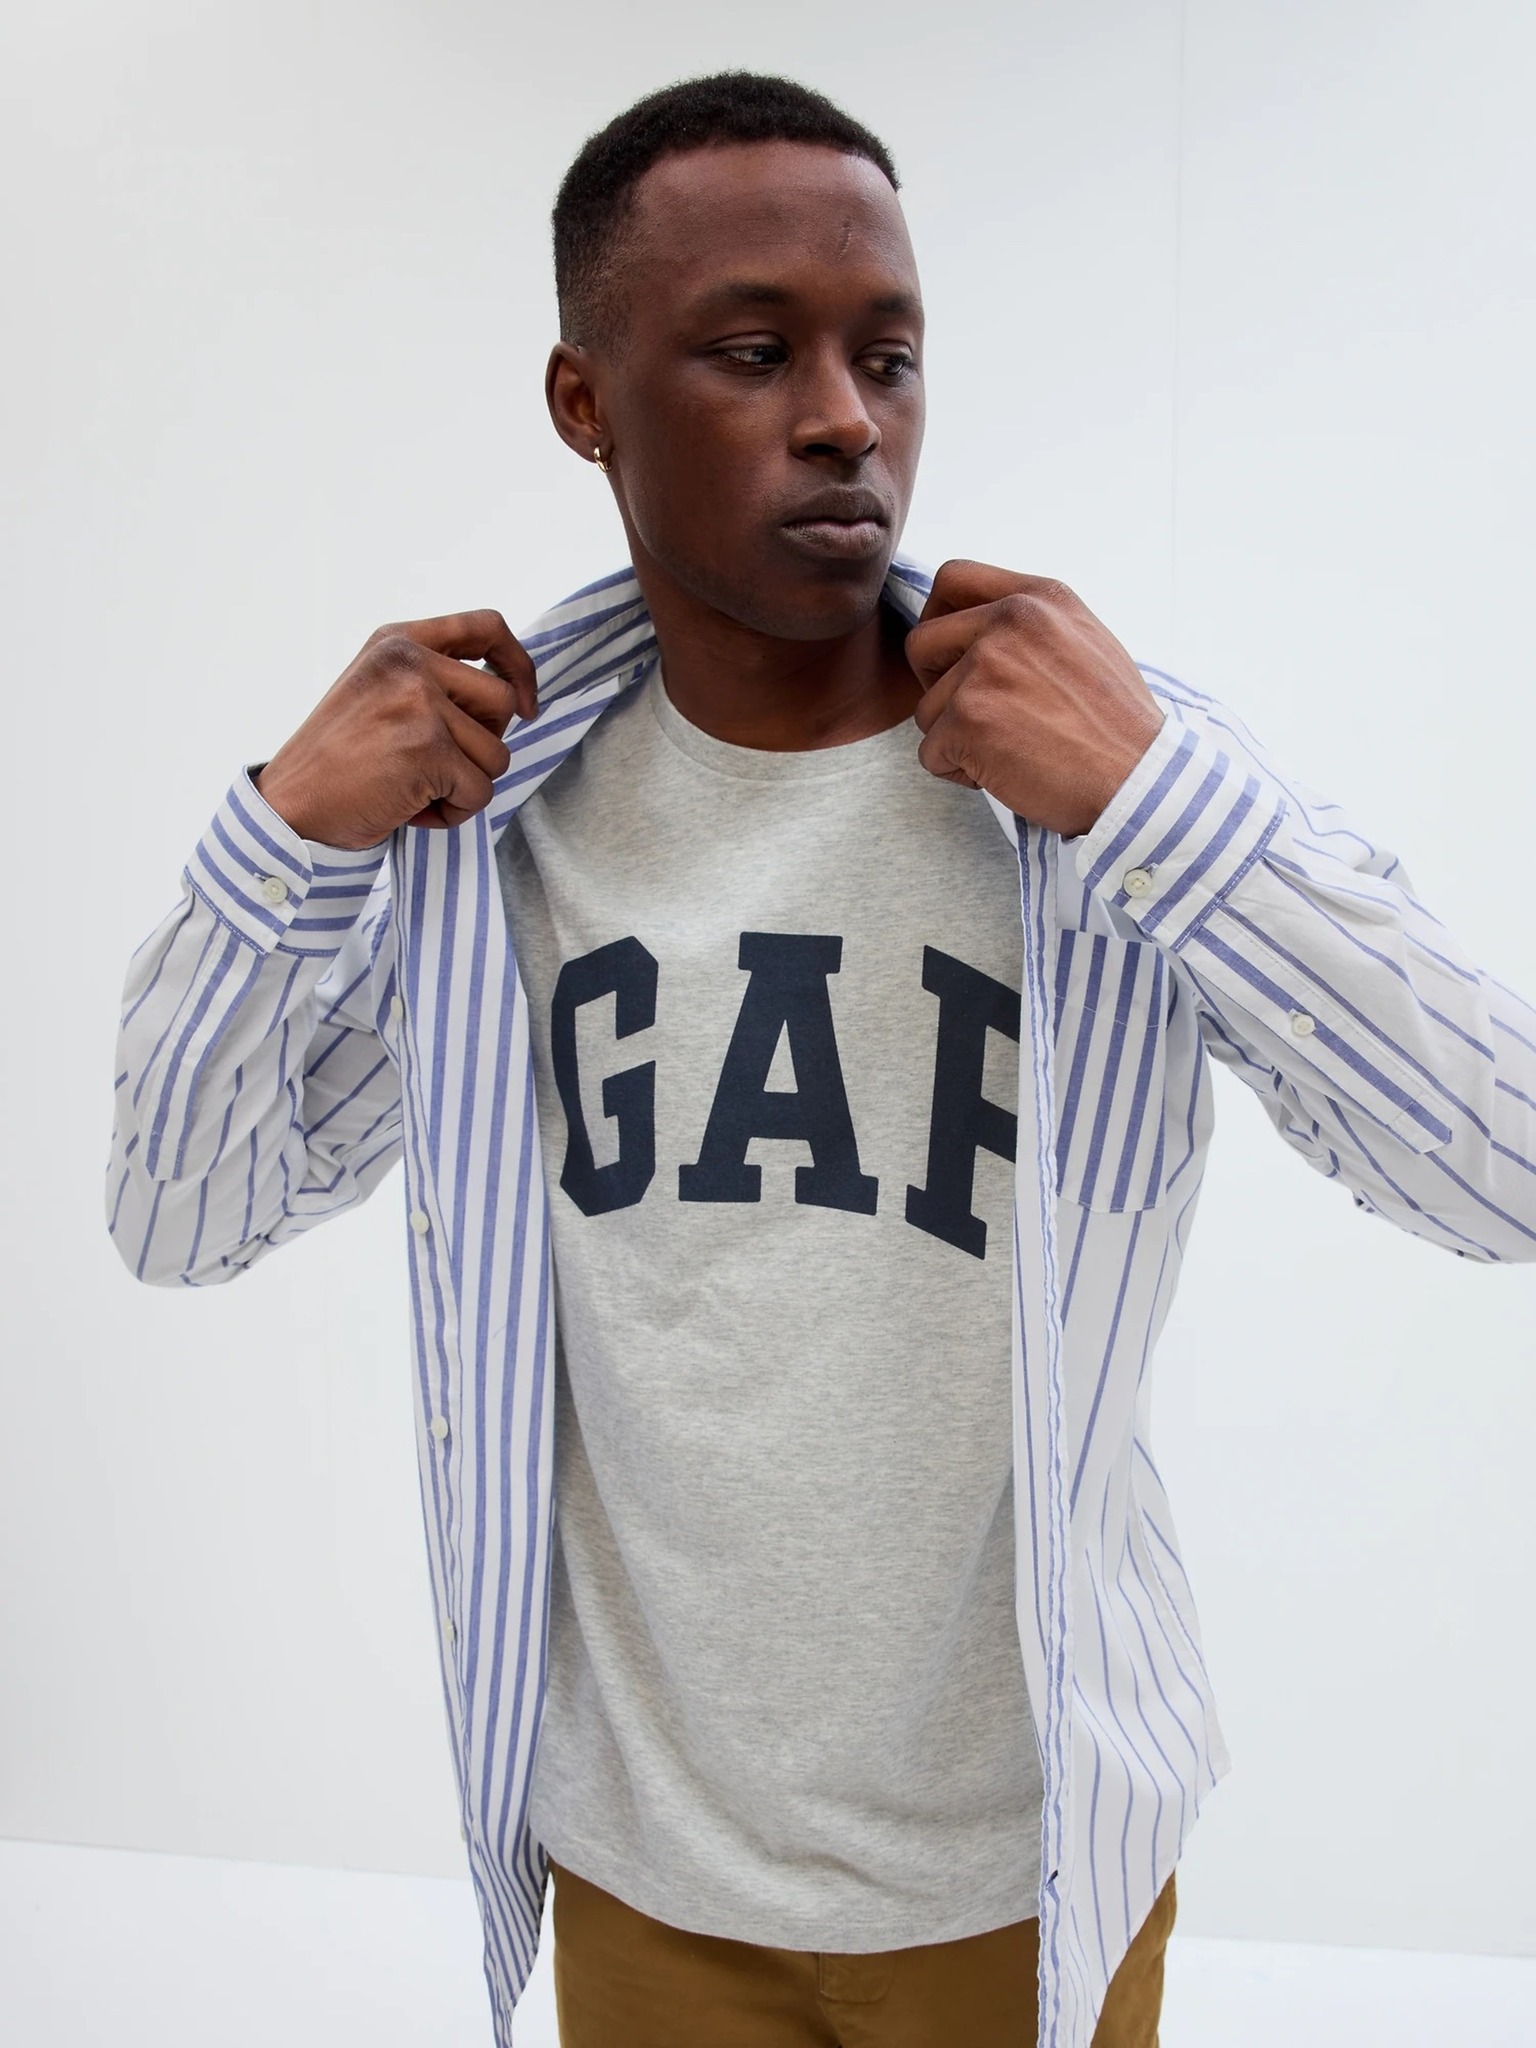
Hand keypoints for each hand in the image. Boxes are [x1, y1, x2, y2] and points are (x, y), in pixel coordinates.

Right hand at [253, 611, 537, 849]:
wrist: (291, 805)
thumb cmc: (337, 762)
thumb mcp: (378, 693)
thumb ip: (432, 680)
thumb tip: (511, 698)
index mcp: (398, 641)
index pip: (486, 626)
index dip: (519, 664)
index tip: (526, 703)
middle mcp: (409, 662)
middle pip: (502, 701)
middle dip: (484, 743)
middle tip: (438, 765)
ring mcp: (419, 702)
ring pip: (497, 754)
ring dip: (465, 786)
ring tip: (416, 790)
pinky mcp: (428, 748)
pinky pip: (479, 791)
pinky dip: (454, 813)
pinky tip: (411, 810)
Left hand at [906, 561, 1163, 838]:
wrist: (1139, 780)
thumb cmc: (1118, 726)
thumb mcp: (1084, 643)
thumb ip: (1029, 628)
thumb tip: (977, 634)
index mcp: (1038, 598)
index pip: (953, 580)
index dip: (939, 620)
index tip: (950, 655)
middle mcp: (1008, 622)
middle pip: (922, 644)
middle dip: (937, 686)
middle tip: (975, 716)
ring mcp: (984, 668)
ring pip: (927, 709)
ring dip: (956, 739)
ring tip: (1011, 752)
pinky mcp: (968, 718)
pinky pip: (931, 753)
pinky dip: (960, 773)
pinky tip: (1008, 774)